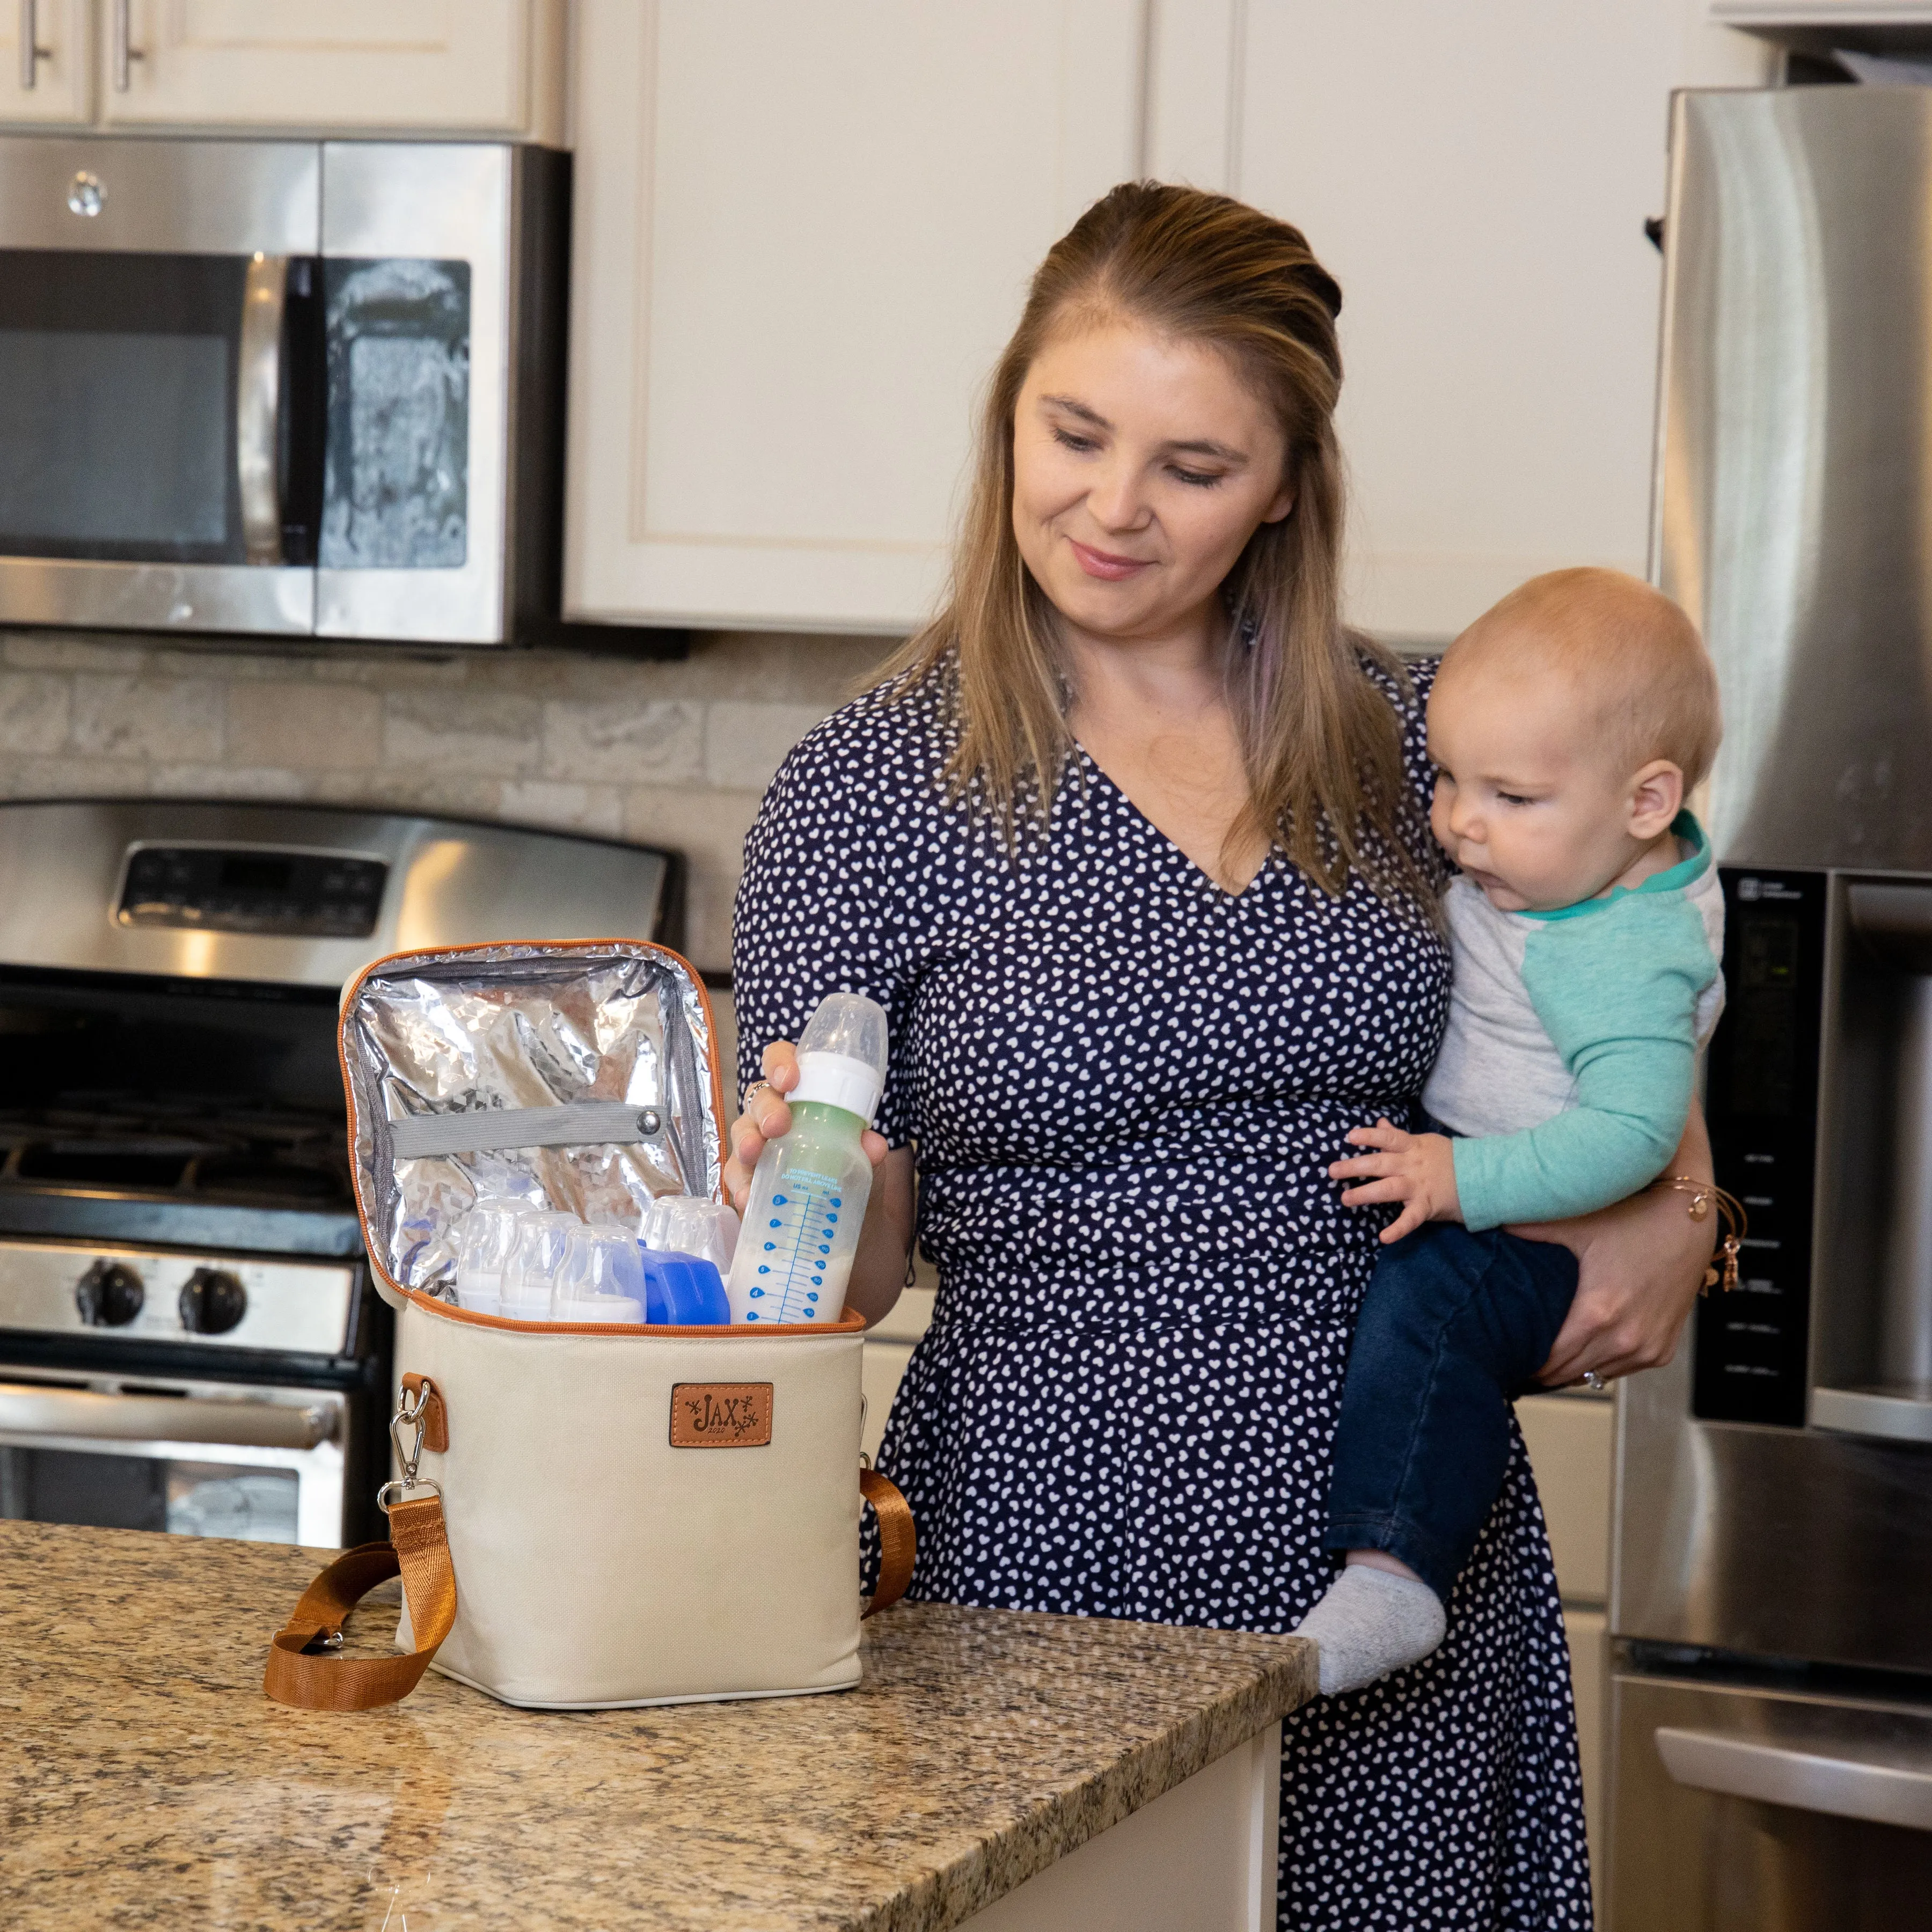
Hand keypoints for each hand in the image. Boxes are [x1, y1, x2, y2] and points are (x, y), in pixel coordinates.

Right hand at [723, 1039, 889, 1212]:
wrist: (857, 1240)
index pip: (786, 1066)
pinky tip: (747, 1196)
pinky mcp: (749, 1183)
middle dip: (766, 1107)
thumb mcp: (869, 1171)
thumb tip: (873, 1144)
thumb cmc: (858, 1188)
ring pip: (742, 1132)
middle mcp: (778, 1119)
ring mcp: (761, 1150)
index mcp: (807, 1101)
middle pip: (759, 1098)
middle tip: (778, 1125)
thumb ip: (871, 1156)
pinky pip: (736, 1177)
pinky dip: (740, 1184)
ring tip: (754, 1153)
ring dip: (746, 1140)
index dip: (781, 1062)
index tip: (790, 1078)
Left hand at [1328, 1119, 1460, 1243]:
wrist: (1482, 1178)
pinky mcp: (1427, 1206)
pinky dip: (1398, 1229)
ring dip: (1366, 1194)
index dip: (1370, 1136)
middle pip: (1380, 1163)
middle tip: (1332, 1171)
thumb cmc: (1448, 1159)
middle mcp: (1412, 1165)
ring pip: (1389, 1188)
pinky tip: (1384, 1237)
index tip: (1350, 1136)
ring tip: (1345, 1199)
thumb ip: (1399, 1136)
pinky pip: (1410, 1219)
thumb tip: (1380, 1122)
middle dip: (1355, 1167)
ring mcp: (1419, 1186)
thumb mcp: (1424, 1142)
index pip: (1389, 1138)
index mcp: (1412, 1147)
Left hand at [1515, 1108, 1714, 1385]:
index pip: (1548, 1359)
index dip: (1522, 1359)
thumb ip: (1526, 1228)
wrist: (1689, 1219)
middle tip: (1515, 1357)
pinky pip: (1621, 1369)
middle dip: (1541, 1367)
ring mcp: (1647, 1349)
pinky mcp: (1662, 1350)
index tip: (1502, 1353)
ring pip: (1594, 1375)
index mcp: (1598, 1314)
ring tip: (1543, 1353)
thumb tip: (1478, 1218)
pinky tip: (1580, 1347)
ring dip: (1570, 1368)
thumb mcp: (1575, 1222)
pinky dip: (1599, 1362)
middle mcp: (1625, 1339)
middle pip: (1568, 1373)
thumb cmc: (1632, 1217)